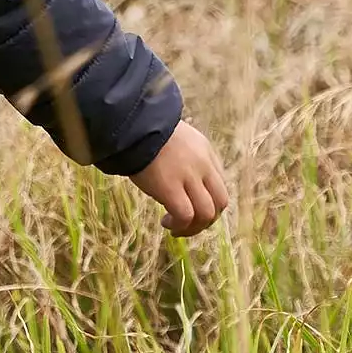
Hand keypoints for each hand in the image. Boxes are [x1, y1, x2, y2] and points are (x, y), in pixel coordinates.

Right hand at [134, 118, 229, 238]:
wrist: (130, 125)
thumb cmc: (144, 132)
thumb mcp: (175, 138)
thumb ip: (185, 157)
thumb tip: (180, 182)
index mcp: (205, 151)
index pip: (219, 184)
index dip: (207, 201)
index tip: (190, 206)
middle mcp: (202, 165)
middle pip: (221, 202)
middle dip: (207, 219)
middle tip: (188, 224)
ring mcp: (188, 177)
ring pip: (207, 213)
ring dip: (194, 227)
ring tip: (175, 227)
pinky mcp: (170, 188)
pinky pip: (185, 215)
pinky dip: (179, 225)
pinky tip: (166, 222)